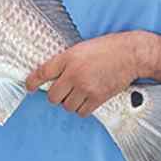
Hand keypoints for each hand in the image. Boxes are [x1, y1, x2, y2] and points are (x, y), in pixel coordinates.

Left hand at [25, 33, 143, 115]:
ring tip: (79, 94)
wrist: (131, 54)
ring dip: (70, 103)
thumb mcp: (81, 48)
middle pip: (53, 97)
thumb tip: (54, 77)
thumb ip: (66, 62)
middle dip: (56, 96)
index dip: (32, 82)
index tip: (29, 86)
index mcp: (68, 58)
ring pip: (67, 106)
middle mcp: (74, 74)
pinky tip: (87, 100)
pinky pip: (82, 112)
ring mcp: (85, 87)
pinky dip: (82, 109)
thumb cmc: (108, 48)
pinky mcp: (98, 97)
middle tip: (63, 91)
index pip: (42, 72)